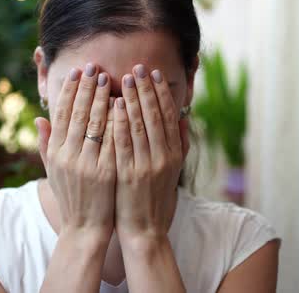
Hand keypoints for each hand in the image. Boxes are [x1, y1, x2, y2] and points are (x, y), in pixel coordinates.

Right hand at [36, 63, 115, 238]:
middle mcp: (68, 155)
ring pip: (94, 123)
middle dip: (86, 88)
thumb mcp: (53, 171)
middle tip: (95, 67)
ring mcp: (86, 163)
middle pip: (77, 113)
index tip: (77, 71)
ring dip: (101, 98)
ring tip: (109, 79)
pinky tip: (122, 104)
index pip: (61, 114)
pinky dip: (115, 120)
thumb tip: (38, 119)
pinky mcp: (105, 171)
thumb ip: (46, 144)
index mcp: (55, 152)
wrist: (85, 227)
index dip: (69, 91)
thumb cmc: (71, 196)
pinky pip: (111, 140)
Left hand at [113, 65, 189, 241]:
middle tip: (138, 67)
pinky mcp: (129, 174)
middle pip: (155, 115)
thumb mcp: (173, 171)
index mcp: (174, 154)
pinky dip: (121, 122)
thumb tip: (184, 118)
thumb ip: (180, 144)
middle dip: (146, 89)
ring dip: (133, 99)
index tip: (154, 73)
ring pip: (140, 125)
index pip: (169, 116)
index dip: (161, 93)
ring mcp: (146, 166)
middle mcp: (163, 157)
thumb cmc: (156, 198)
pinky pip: (124, 143)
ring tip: (124, 78)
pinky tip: (115, 105)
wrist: (145, 230)